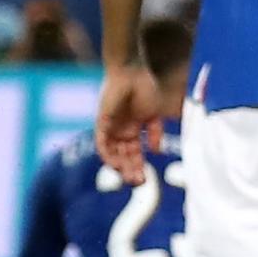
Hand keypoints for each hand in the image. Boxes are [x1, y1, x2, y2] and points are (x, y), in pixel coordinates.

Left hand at [94, 62, 163, 183]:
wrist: (131, 73)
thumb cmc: (145, 89)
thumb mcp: (154, 115)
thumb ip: (156, 133)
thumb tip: (156, 151)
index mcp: (134, 129)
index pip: (134, 153)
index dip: (139, 166)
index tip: (146, 179)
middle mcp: (121, 131)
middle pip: (124, 156)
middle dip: (131, 170)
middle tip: (140, 183)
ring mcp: (111, 127)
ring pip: (113, 153)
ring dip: (120, 166)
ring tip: (130, 177)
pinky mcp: (102, 122)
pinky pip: (102, 143)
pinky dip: (107, 154)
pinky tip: (115, 165)